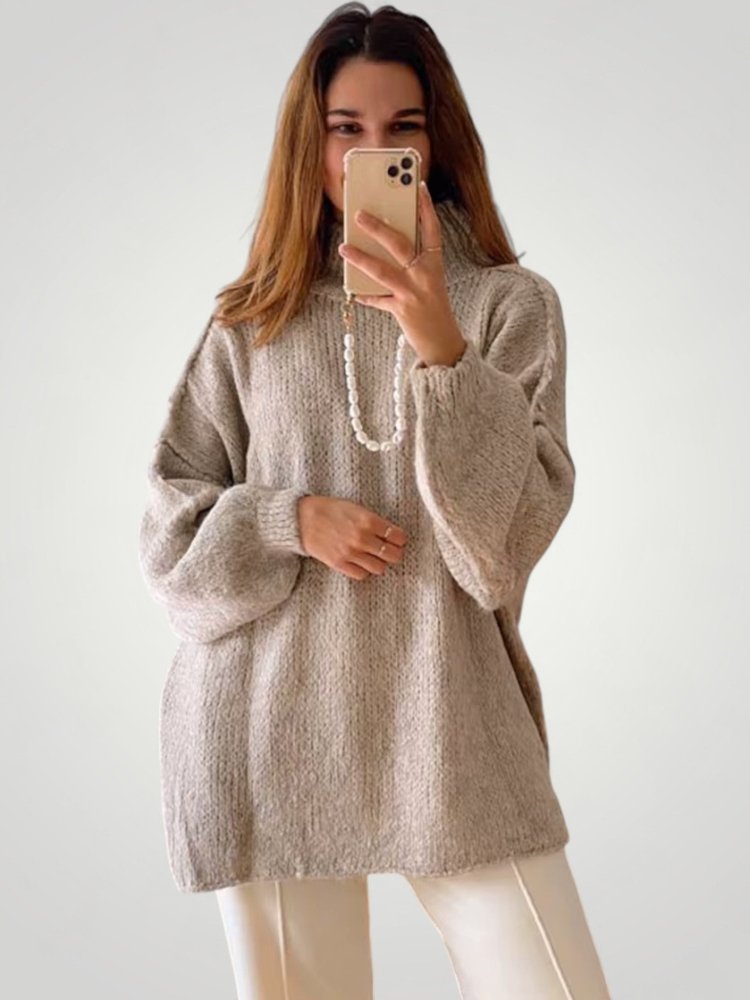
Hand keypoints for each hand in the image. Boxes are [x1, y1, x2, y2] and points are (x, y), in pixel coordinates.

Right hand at [297, 495, 407, 580]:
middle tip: (390, 551)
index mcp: (368, 521)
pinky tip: (360, 563)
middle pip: (393, 555)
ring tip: (373, 557)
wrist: (302, 519)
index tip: (398, 540)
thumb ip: (374, 521)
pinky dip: (364, 570)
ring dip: (379, 563)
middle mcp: (362, 538)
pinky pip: (362, 575)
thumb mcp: (356, 508)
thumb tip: (390, 533)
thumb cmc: (329, 510)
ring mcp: (351, 553)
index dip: (400, 539)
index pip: (398, 536)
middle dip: (395, 553)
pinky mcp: (339, 564)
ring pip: (380, 568)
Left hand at [337, 181, 467, 367]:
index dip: (426, 208)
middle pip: (401, 245)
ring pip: (383, 270)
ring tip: (343, 248)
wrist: (443, 343)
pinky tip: (354, 290)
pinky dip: (366, 295)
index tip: (419, 186)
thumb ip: (413, 265)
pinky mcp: (402, 311)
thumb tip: (383, 248)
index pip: (432, 230)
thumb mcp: (430, 283)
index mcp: (435, 265)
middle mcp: (426, 276)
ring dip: (361, 258)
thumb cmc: (434, 309)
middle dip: (378, 228)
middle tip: (359, 215)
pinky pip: (378, 300)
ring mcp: (413, 294)